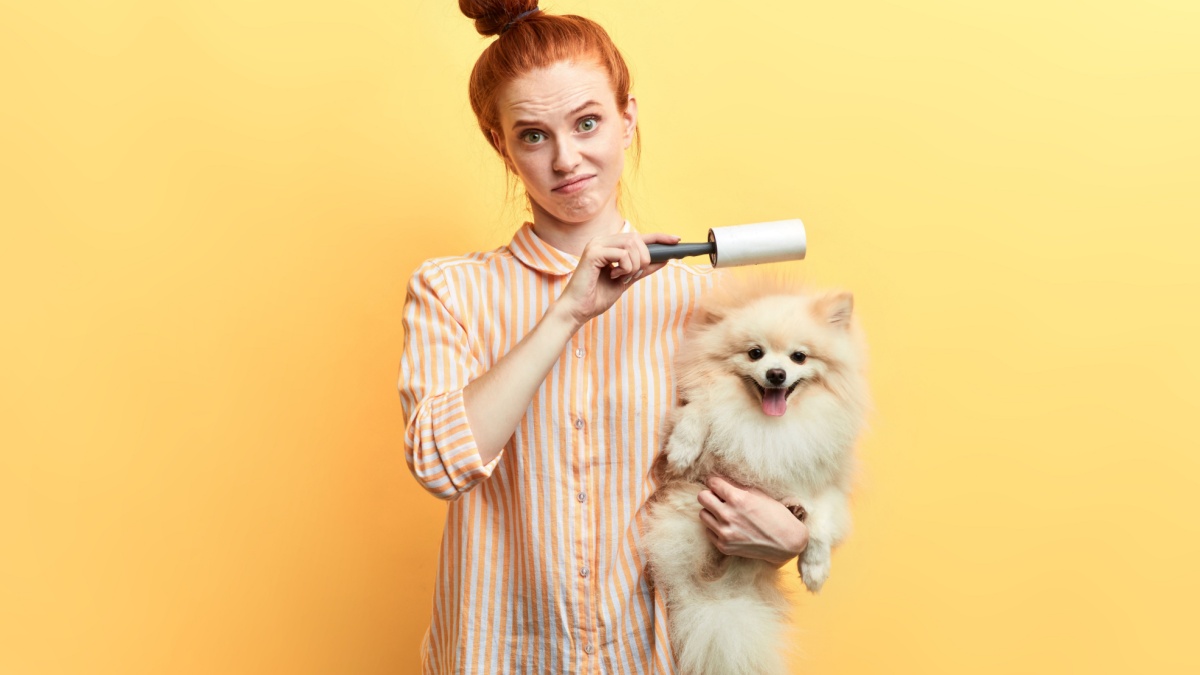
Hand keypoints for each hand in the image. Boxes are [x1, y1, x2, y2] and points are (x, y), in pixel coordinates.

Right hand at [556, 232, 679, 326]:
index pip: (638, 236)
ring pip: (632, 245)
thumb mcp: (626, 280)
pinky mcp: (593, 252)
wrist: (577, 310)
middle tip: (633, 275)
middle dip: (644, 258)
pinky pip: (622, 254)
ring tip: (621, 277)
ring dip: (634, 265)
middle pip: (637, 239)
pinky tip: (614, 276)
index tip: (676, 240)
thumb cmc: (597, 296)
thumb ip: (642, 269)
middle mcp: (601, 240)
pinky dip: (625, 268)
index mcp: (608, 245)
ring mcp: (596, 244)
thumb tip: (664, 259)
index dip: (659, 237)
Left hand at [697, 475, 808, 566]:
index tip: (718, 484)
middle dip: (710, 495)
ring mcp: (725, 533)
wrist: (786, 543)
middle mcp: (728, 516)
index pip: (712, 483)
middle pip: (702, 497)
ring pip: (703, 514)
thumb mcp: (759, 495)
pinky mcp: (724, 546)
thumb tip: (720, 479)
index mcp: (738, 499)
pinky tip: (729, 526)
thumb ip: (737, 487)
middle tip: (719, 498)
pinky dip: (716, 527)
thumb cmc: (776, 515)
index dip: (715, 482)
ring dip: (712, 511)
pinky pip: (708, 531)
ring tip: (725, 513)